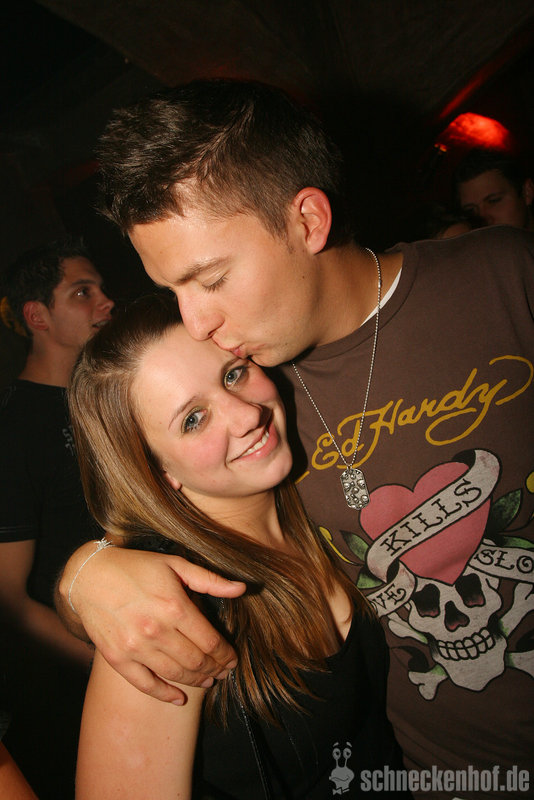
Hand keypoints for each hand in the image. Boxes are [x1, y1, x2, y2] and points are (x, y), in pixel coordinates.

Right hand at [57, 545, 245, 703]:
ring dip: (197, 681)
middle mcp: (156, 630)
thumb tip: (242, 588)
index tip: (232, 659)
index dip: (226, 654)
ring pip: (175, 674)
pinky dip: (165, 694)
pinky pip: (145, 684)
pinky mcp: (117, 658)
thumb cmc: (136, 567)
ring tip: (208, 681)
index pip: (210, 641)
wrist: (89, 576)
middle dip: (215, 669)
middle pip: (196, 661)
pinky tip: (179, 698)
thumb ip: (210, 580)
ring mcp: (135, 647)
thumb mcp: (175, 564)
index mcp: (174, 607)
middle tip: (224, 672)